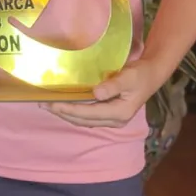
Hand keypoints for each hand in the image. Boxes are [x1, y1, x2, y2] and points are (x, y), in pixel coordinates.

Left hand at [42, 60, 162, 127]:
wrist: (151, 75)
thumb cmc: (140, 74)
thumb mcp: (128, 77)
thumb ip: (112, 85)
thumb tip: (96, 94)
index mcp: (119, 113)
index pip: (88, 113)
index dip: (69, 110)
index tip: (52, 104)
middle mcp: (115, 120)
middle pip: (83, 120)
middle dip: (63, 114)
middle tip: (44, 104)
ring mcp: (112, 119)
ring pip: (84, 121)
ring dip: (67, 115)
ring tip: (49, 106)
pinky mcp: (110, 114)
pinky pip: (88, 116)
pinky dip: (75, 113)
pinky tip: (64, 105)